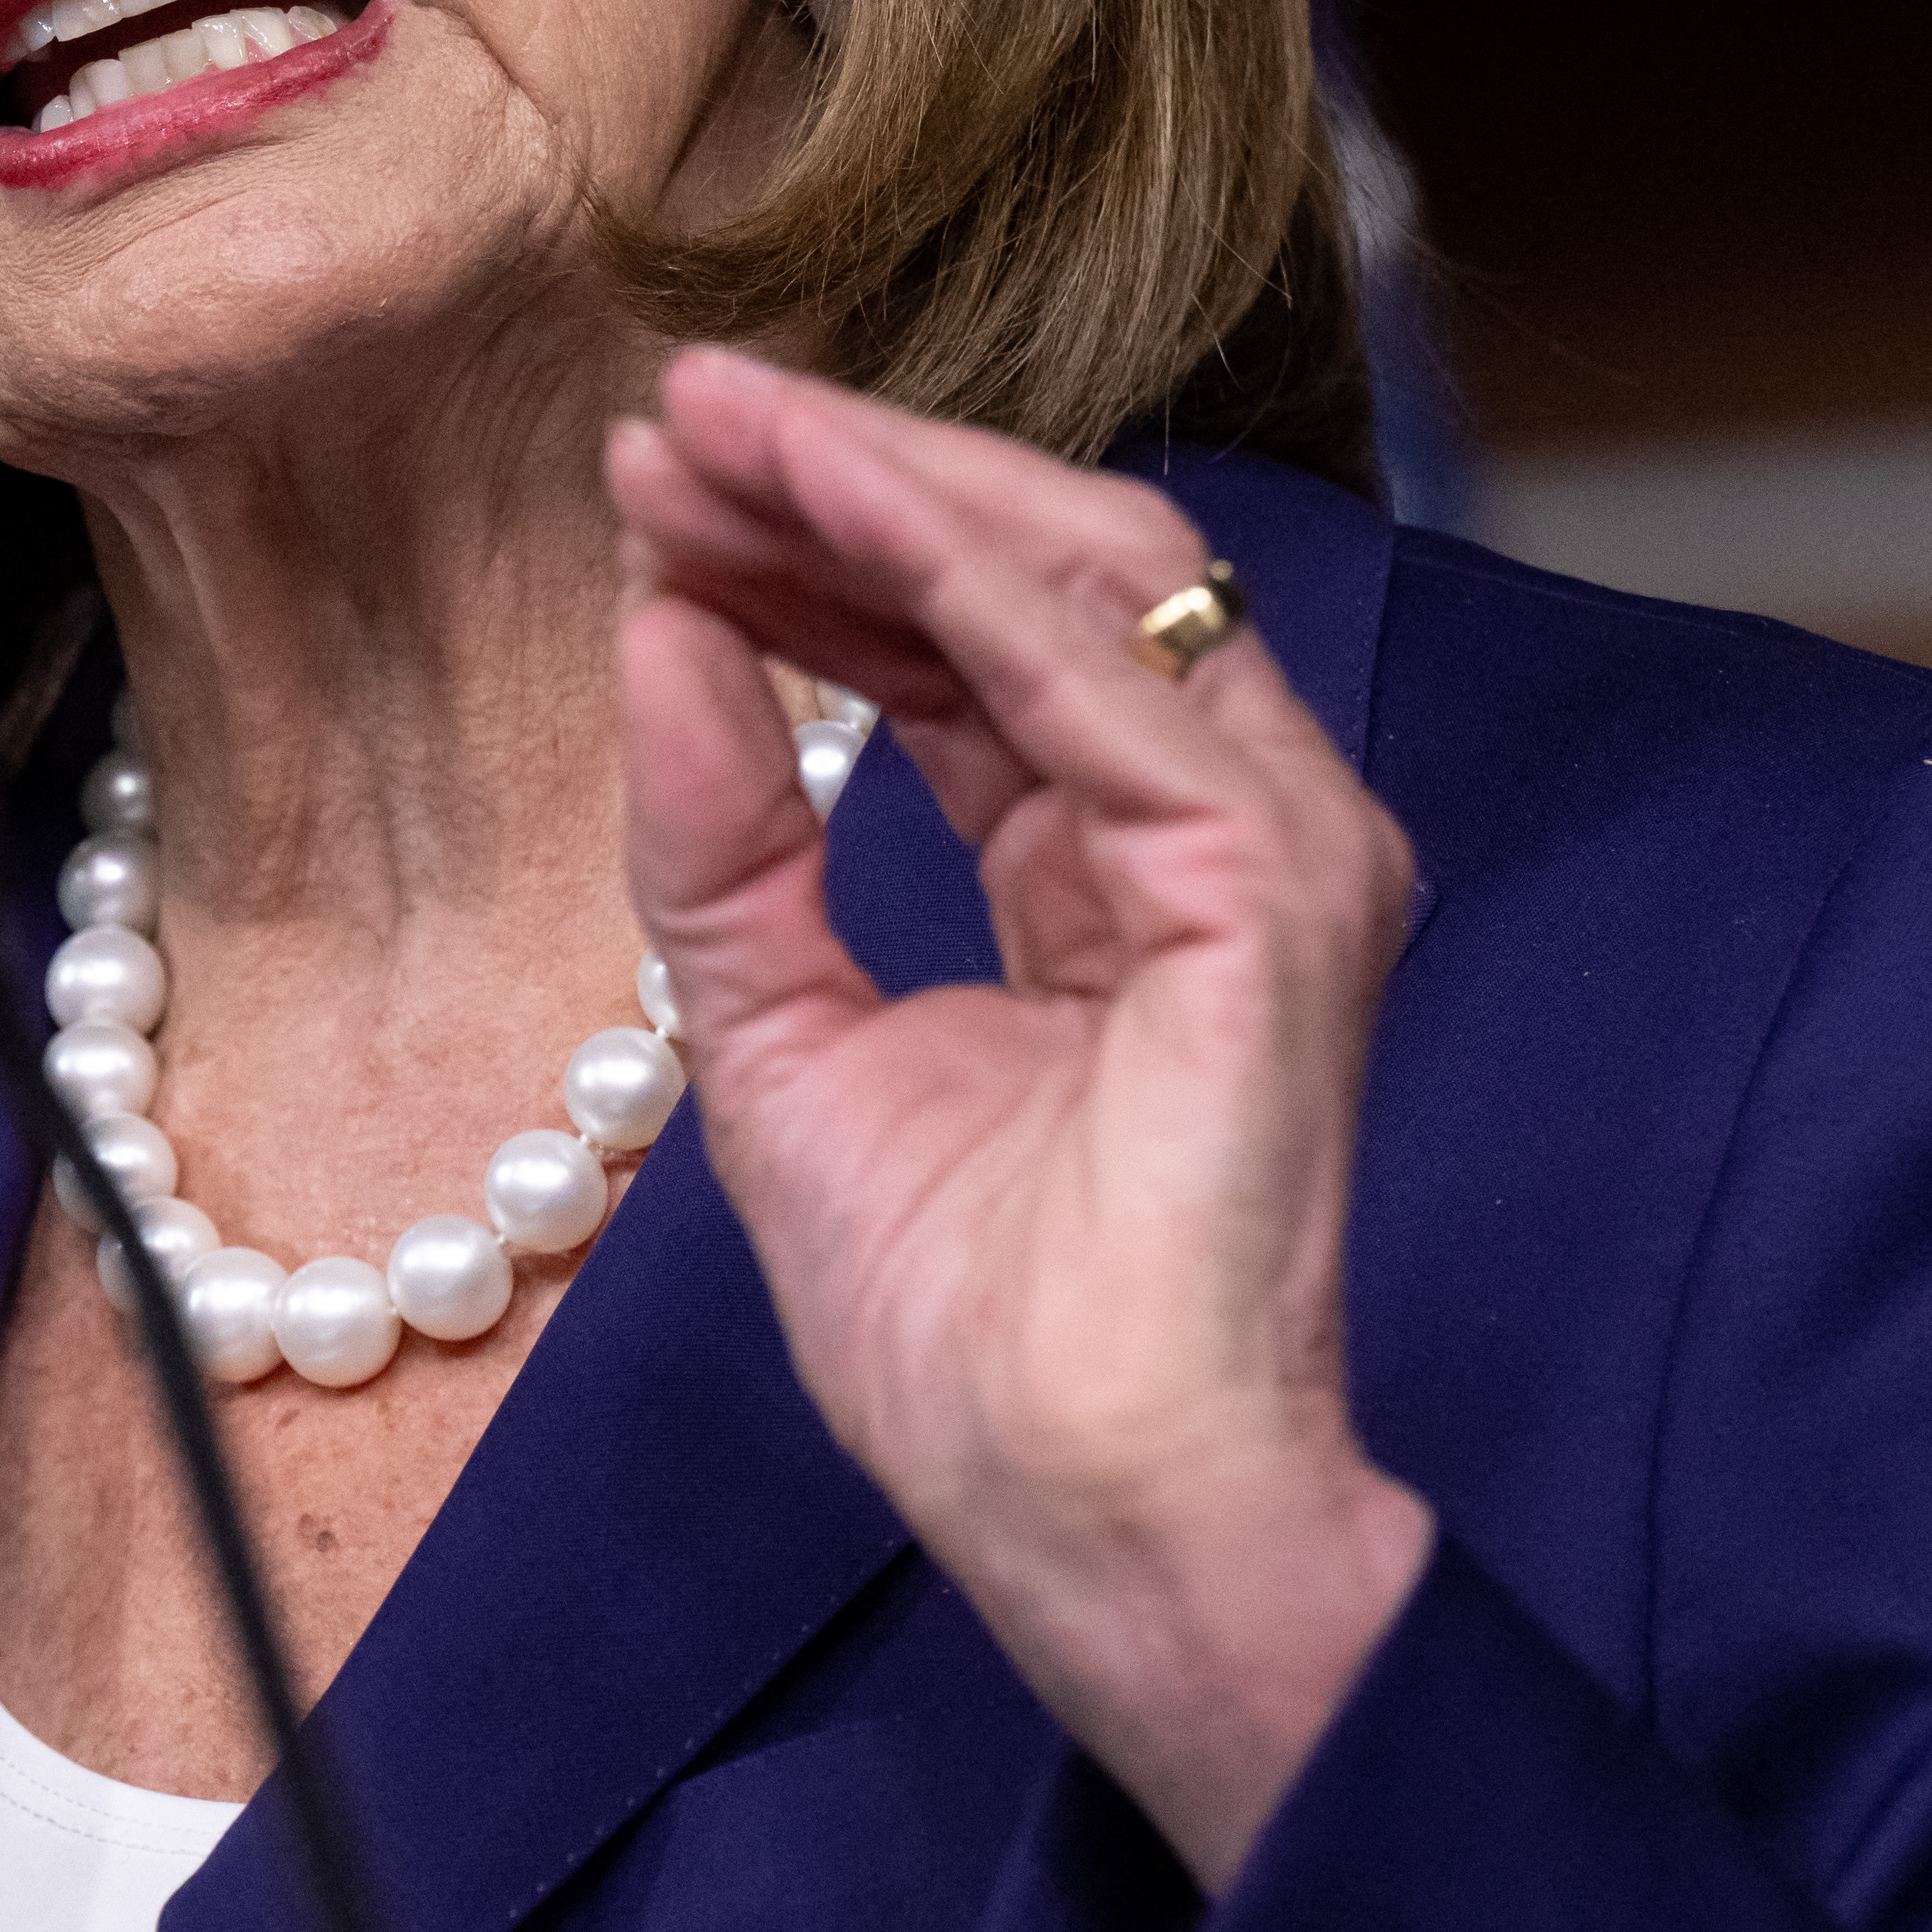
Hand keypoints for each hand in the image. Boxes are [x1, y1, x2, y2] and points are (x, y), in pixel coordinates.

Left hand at [608, 346, 1434, 1889]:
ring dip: (889, 484)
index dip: (817, 555)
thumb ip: (729, 850)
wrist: (1091, 1519)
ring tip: (720, 425)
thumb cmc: (975, 1344)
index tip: (659, 488)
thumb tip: (663, 639)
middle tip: (676, 412)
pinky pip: (1101, 678)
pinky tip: (827, 505)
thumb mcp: (784, 1048)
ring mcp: (1272, 848)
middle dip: (848, 478)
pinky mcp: (1273, 887)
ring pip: (1087, 578)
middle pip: (1037, 578)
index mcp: (1122, 872)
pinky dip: (954, 572)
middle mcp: (1221, 829)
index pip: (968, 655)